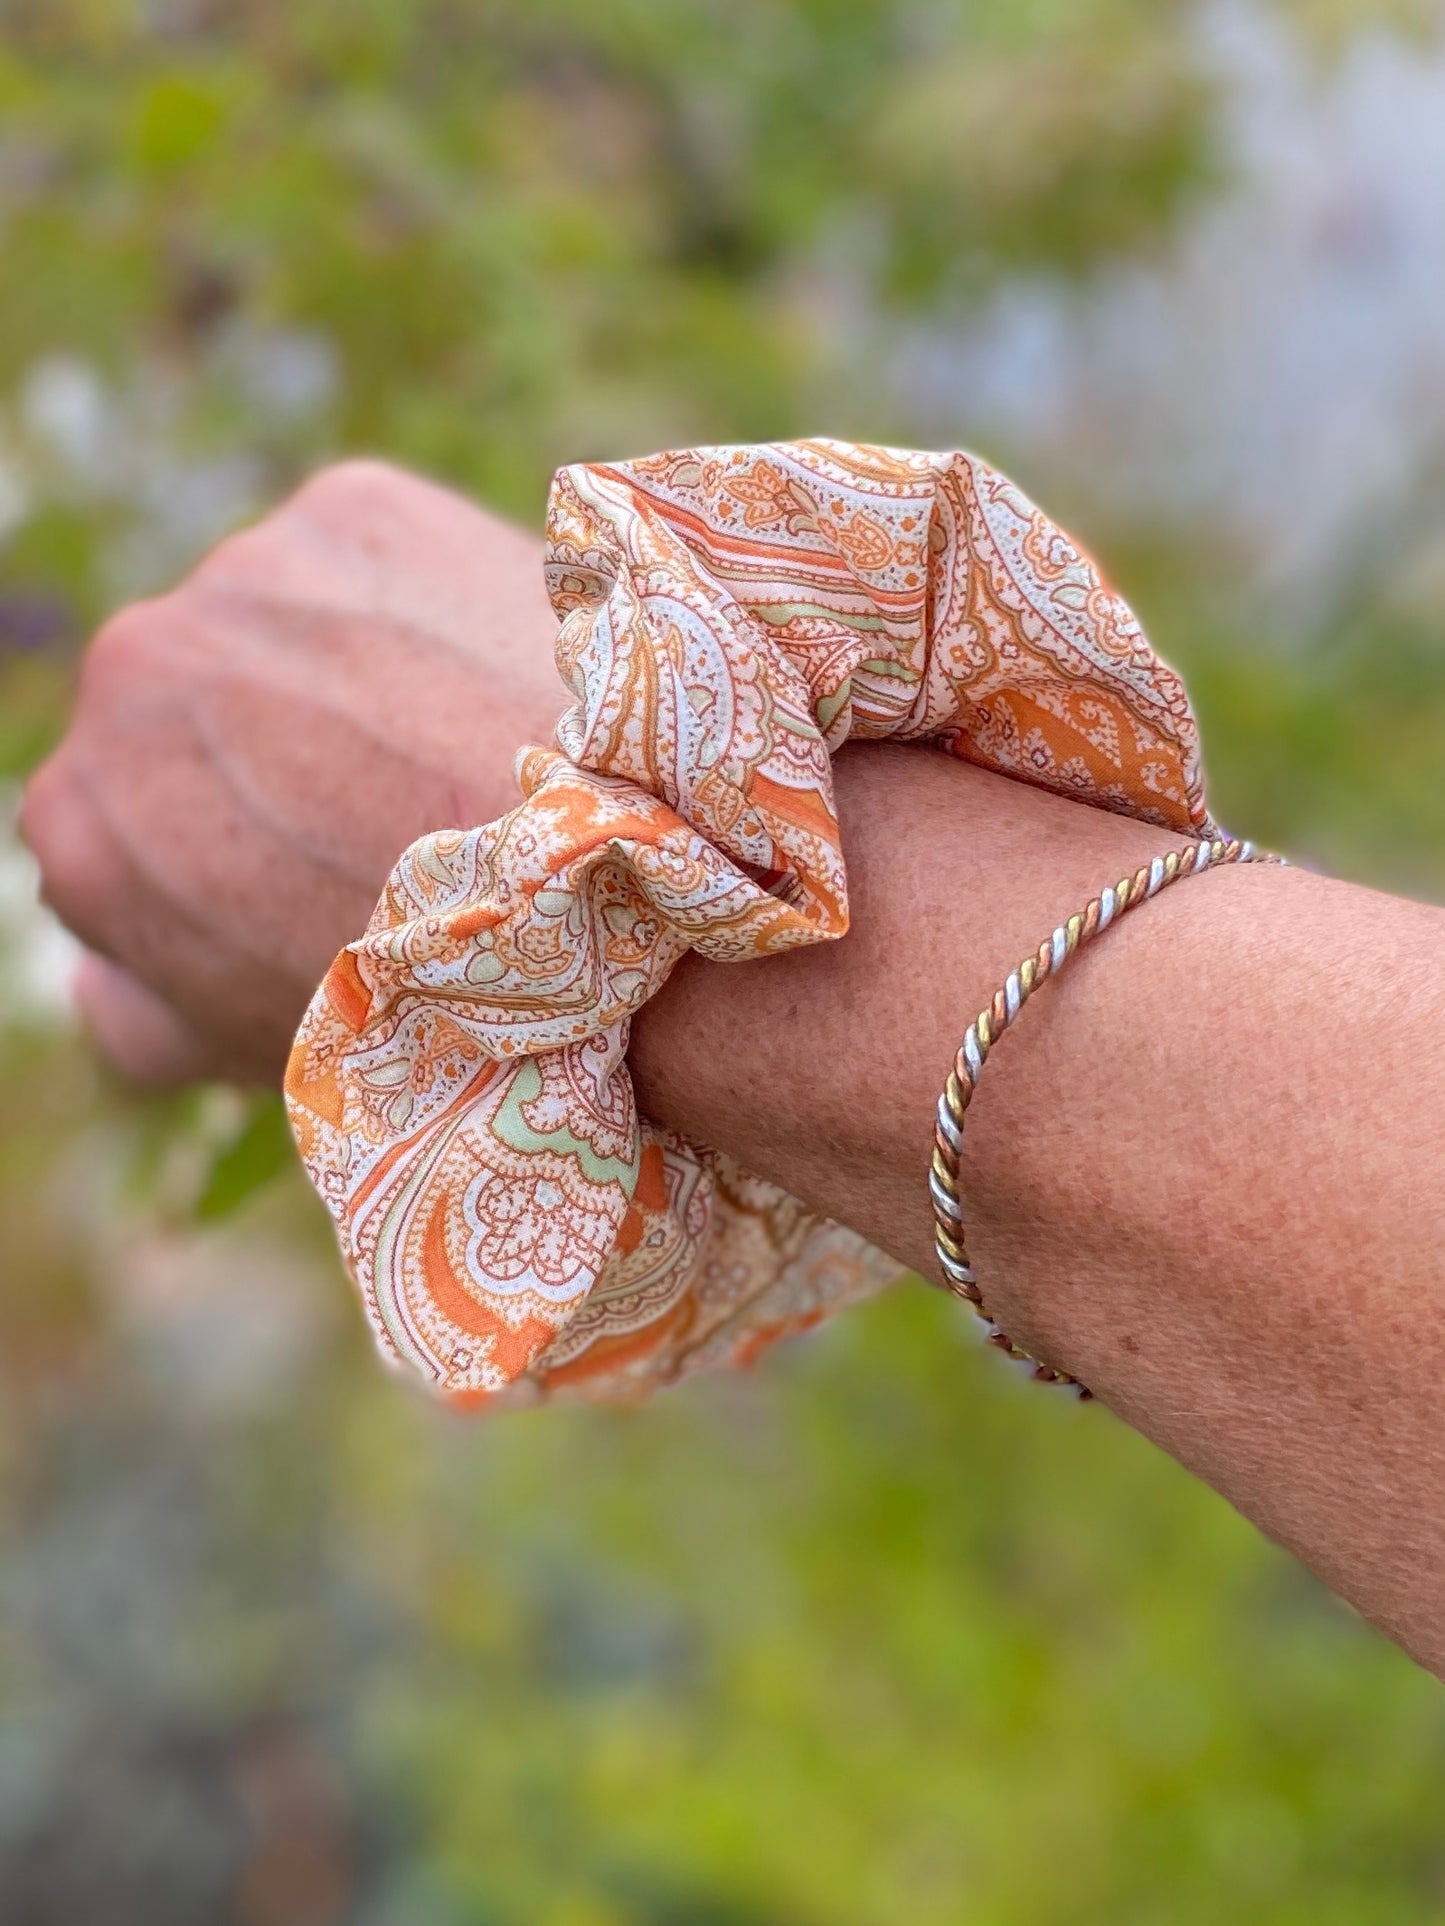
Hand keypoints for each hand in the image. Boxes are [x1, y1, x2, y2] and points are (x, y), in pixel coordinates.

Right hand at [21, 460, 560, 1083]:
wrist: (600, 885)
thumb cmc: (426, 996)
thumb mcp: (243, 1051)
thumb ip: (135, 1007)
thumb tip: (106, 975)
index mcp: (79, 819)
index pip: (122, 817)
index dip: (220, 847)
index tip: (309, 869)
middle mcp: (132, 672)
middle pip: (195, 703)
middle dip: (273, 748)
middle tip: (390, 810)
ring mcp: (244, 575)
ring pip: (286, 620)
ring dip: (348, 669)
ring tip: (454, 746)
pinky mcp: (355, 508)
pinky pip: (376, 560)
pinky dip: (423, 608)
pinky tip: (488, 679)